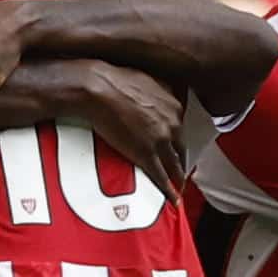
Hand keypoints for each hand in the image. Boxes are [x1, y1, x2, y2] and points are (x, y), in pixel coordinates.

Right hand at [71, 61, 187, 202]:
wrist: (97, 87)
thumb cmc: (115, 79)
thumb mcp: (147, 78)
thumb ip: (159, 89)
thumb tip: (160, 94)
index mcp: (173, 105)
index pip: (180, 128)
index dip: (177, 140)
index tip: (176, 147)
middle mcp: (172, 123)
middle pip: (180, 148)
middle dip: (180, 160)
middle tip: (180, 170)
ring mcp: (160, 140)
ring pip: (174, 164)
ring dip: (177, 178)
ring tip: (178, 188)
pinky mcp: (146, 154)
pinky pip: (160, 176)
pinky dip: (168, 189)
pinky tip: (173, 198)